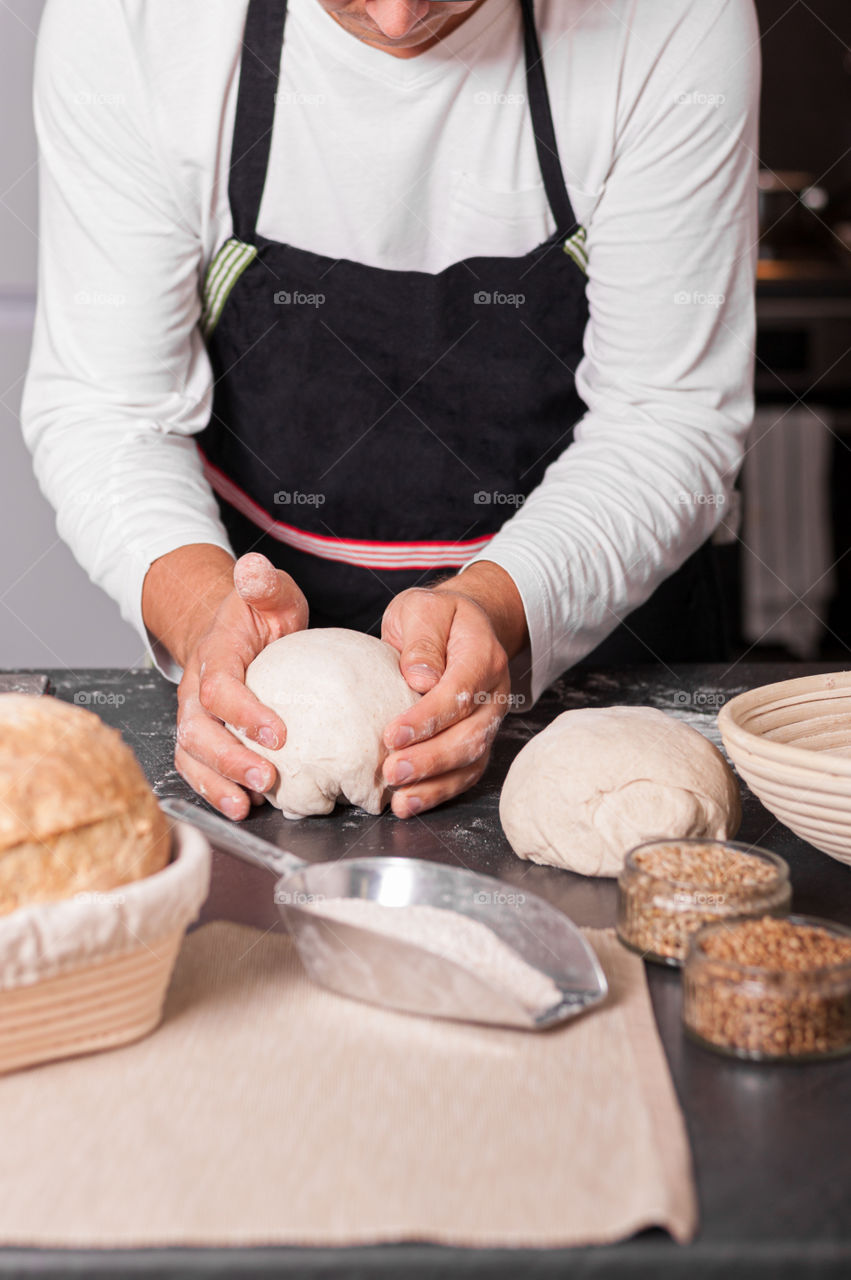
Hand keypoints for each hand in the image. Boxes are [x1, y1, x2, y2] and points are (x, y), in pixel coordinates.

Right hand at [171, 552, 307, 818]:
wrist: (227, 628)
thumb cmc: (256, 615)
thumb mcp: (268, 592)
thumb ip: (264, 584)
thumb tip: (254, 569)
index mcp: (215, 653)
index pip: (219, 686)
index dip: (243, 711)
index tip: (278, 733)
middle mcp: (195, 689)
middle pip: (197, 730)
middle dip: (228, 759)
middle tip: (265, 777)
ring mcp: (194, 716)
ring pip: (191, 755)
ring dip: (217, 783)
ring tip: (248, 806)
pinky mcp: (201, 737)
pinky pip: (198, 768)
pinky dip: (215, 791)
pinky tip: (244, 808)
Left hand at [380, 563, 526, 817]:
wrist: (462, 625)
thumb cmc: (436, 617)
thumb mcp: (422, 608)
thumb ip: (422, 638)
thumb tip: (420, 677)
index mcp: (483, 655)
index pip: (460, 692)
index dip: (428, 718)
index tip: (392, 734)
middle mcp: (495, 693)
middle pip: (470, 735)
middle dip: (430, 758)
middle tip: (392, 771)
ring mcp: (490, 720)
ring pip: (471, 760)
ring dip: (434, 784)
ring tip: (399, 800)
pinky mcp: (478, 740)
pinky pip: (465, 773)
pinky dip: (439, 793)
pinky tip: (408, 804)